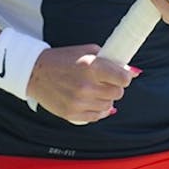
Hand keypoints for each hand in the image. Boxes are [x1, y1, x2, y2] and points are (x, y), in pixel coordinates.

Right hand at [26, 45, 140, 123]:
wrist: (36, 72)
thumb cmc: (62, 59)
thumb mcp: (87, 51)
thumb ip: (110, 60)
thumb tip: (132, 71)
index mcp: (91, 66)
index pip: (123, 79)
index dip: (124, 77)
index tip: (122, 76)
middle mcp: (86, 86)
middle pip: (117, 93)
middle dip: (115, 87)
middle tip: (106, 82)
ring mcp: (78, 102)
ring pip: (108, 106)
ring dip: (106, 99)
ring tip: (95, 90)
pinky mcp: (71, 114)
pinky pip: (96, 117)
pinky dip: (97, 110)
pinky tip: (91, 100)